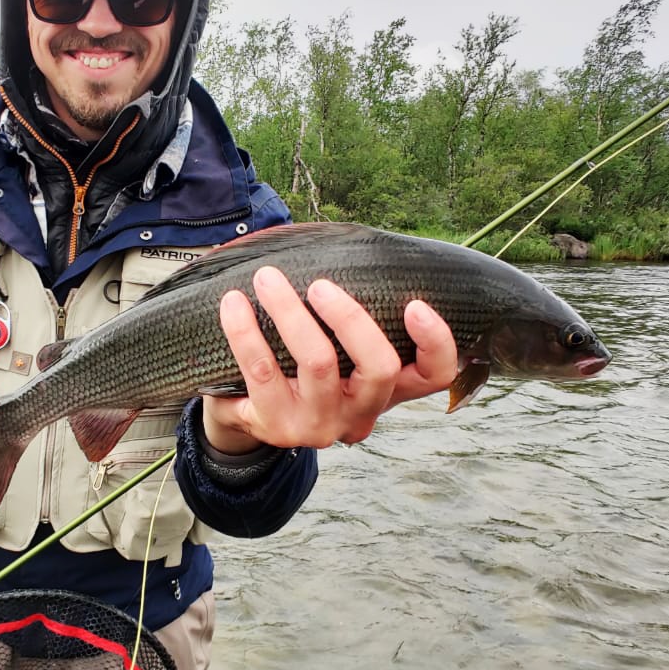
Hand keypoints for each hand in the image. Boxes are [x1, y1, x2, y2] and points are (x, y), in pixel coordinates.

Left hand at [201, 266, 457, 454]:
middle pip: (380, 367)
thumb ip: (351, 314)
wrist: (247, 414)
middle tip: (321, 285)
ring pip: (320, 364)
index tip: (416, 304)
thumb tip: (346, 243)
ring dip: (291, 312)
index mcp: (387, 389)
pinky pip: (263, 372)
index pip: (434, 375)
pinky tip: (233, 303)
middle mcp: (362, 412)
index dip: (436, 342)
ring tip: (267, 278)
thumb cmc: (299, 363)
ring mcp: (322, 425)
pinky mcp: (278, 427)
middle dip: (351, 318)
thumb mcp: (336, 349)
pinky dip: (245, 331)